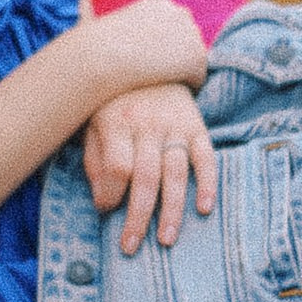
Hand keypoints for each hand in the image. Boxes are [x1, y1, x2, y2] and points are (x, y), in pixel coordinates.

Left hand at [83, 85, 217, 252]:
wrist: (149, 54)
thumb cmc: (114, 99)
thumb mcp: (93, 120)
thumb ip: (94, 158)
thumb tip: (102, 201)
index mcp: (115, 121)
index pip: (115, 166)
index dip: (110, 193)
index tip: (106, 211)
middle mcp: (147, 124)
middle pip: (145, 177)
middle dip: (138, 216)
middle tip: (132, 246)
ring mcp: (175, 125)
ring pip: (175, 173)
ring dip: (172, 210)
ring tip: (167, 240)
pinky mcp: (197, 126)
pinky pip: (205, 157)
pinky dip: (208, 183)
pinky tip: (205, 208)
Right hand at [91, 0, 209, 97]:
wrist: (104, 56)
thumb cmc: (99, 46)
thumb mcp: (115, 27)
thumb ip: (133, 30)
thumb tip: (133, 43)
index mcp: (160, 3)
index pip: (175, 24)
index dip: (165, 43)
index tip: (152, 58)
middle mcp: (180, 14)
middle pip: (189, 39)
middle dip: (178, 55)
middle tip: (159, 73)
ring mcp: (191, 35)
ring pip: (195, 59)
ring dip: (182, 71)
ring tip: (162, 85)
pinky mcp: (197, 58)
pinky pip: (197, 78)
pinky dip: (185, 86)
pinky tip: (167, 91)